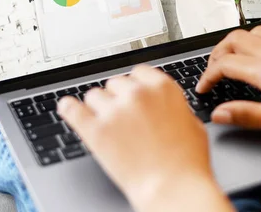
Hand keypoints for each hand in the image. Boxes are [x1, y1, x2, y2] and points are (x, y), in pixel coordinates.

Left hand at [57, 66, 218, 210]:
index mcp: (162, 87)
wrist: (172, 188)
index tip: (132, 94)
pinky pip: (72, 109)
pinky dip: (69, 108)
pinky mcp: (95, 130)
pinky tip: (68, 108)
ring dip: (99, 107)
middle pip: (115, 83)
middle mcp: (137, 93)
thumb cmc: (187, 162)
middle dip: (118, 98)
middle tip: (123, 117)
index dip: (135, 85)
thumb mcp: (192, 124)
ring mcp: (114, 111)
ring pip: (94, 95)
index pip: (138, 72)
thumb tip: (164, 106)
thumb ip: (173, 107)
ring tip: (106, 123)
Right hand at [197, 26, 260, 136]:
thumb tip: (219, 113)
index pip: (225, 64)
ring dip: (235, 44)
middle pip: (232, 40)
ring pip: (249, 32)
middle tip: (213, 72)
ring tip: (231, 60)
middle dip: (216, 55)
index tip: (203, 88)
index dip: (208, 76)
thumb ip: (247, 115)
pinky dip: (254, 39)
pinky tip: (258, 53)